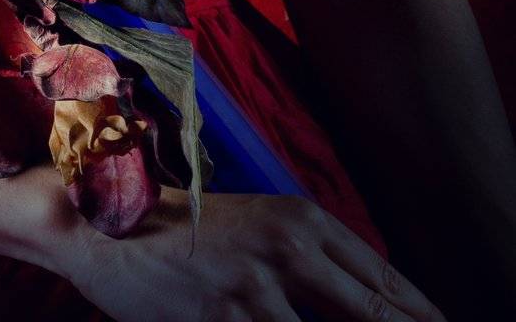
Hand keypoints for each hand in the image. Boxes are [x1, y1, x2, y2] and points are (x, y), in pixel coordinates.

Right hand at [58, 188, 448, 321]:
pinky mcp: (228, 318)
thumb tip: (369, 302)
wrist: (107, 226)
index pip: (385, 280)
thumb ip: (313, 261)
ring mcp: (259, 286)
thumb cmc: (189, 234)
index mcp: (304, 218)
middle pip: (375, 313)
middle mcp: (290, 246)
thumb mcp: (259, 228)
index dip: (421, 316)